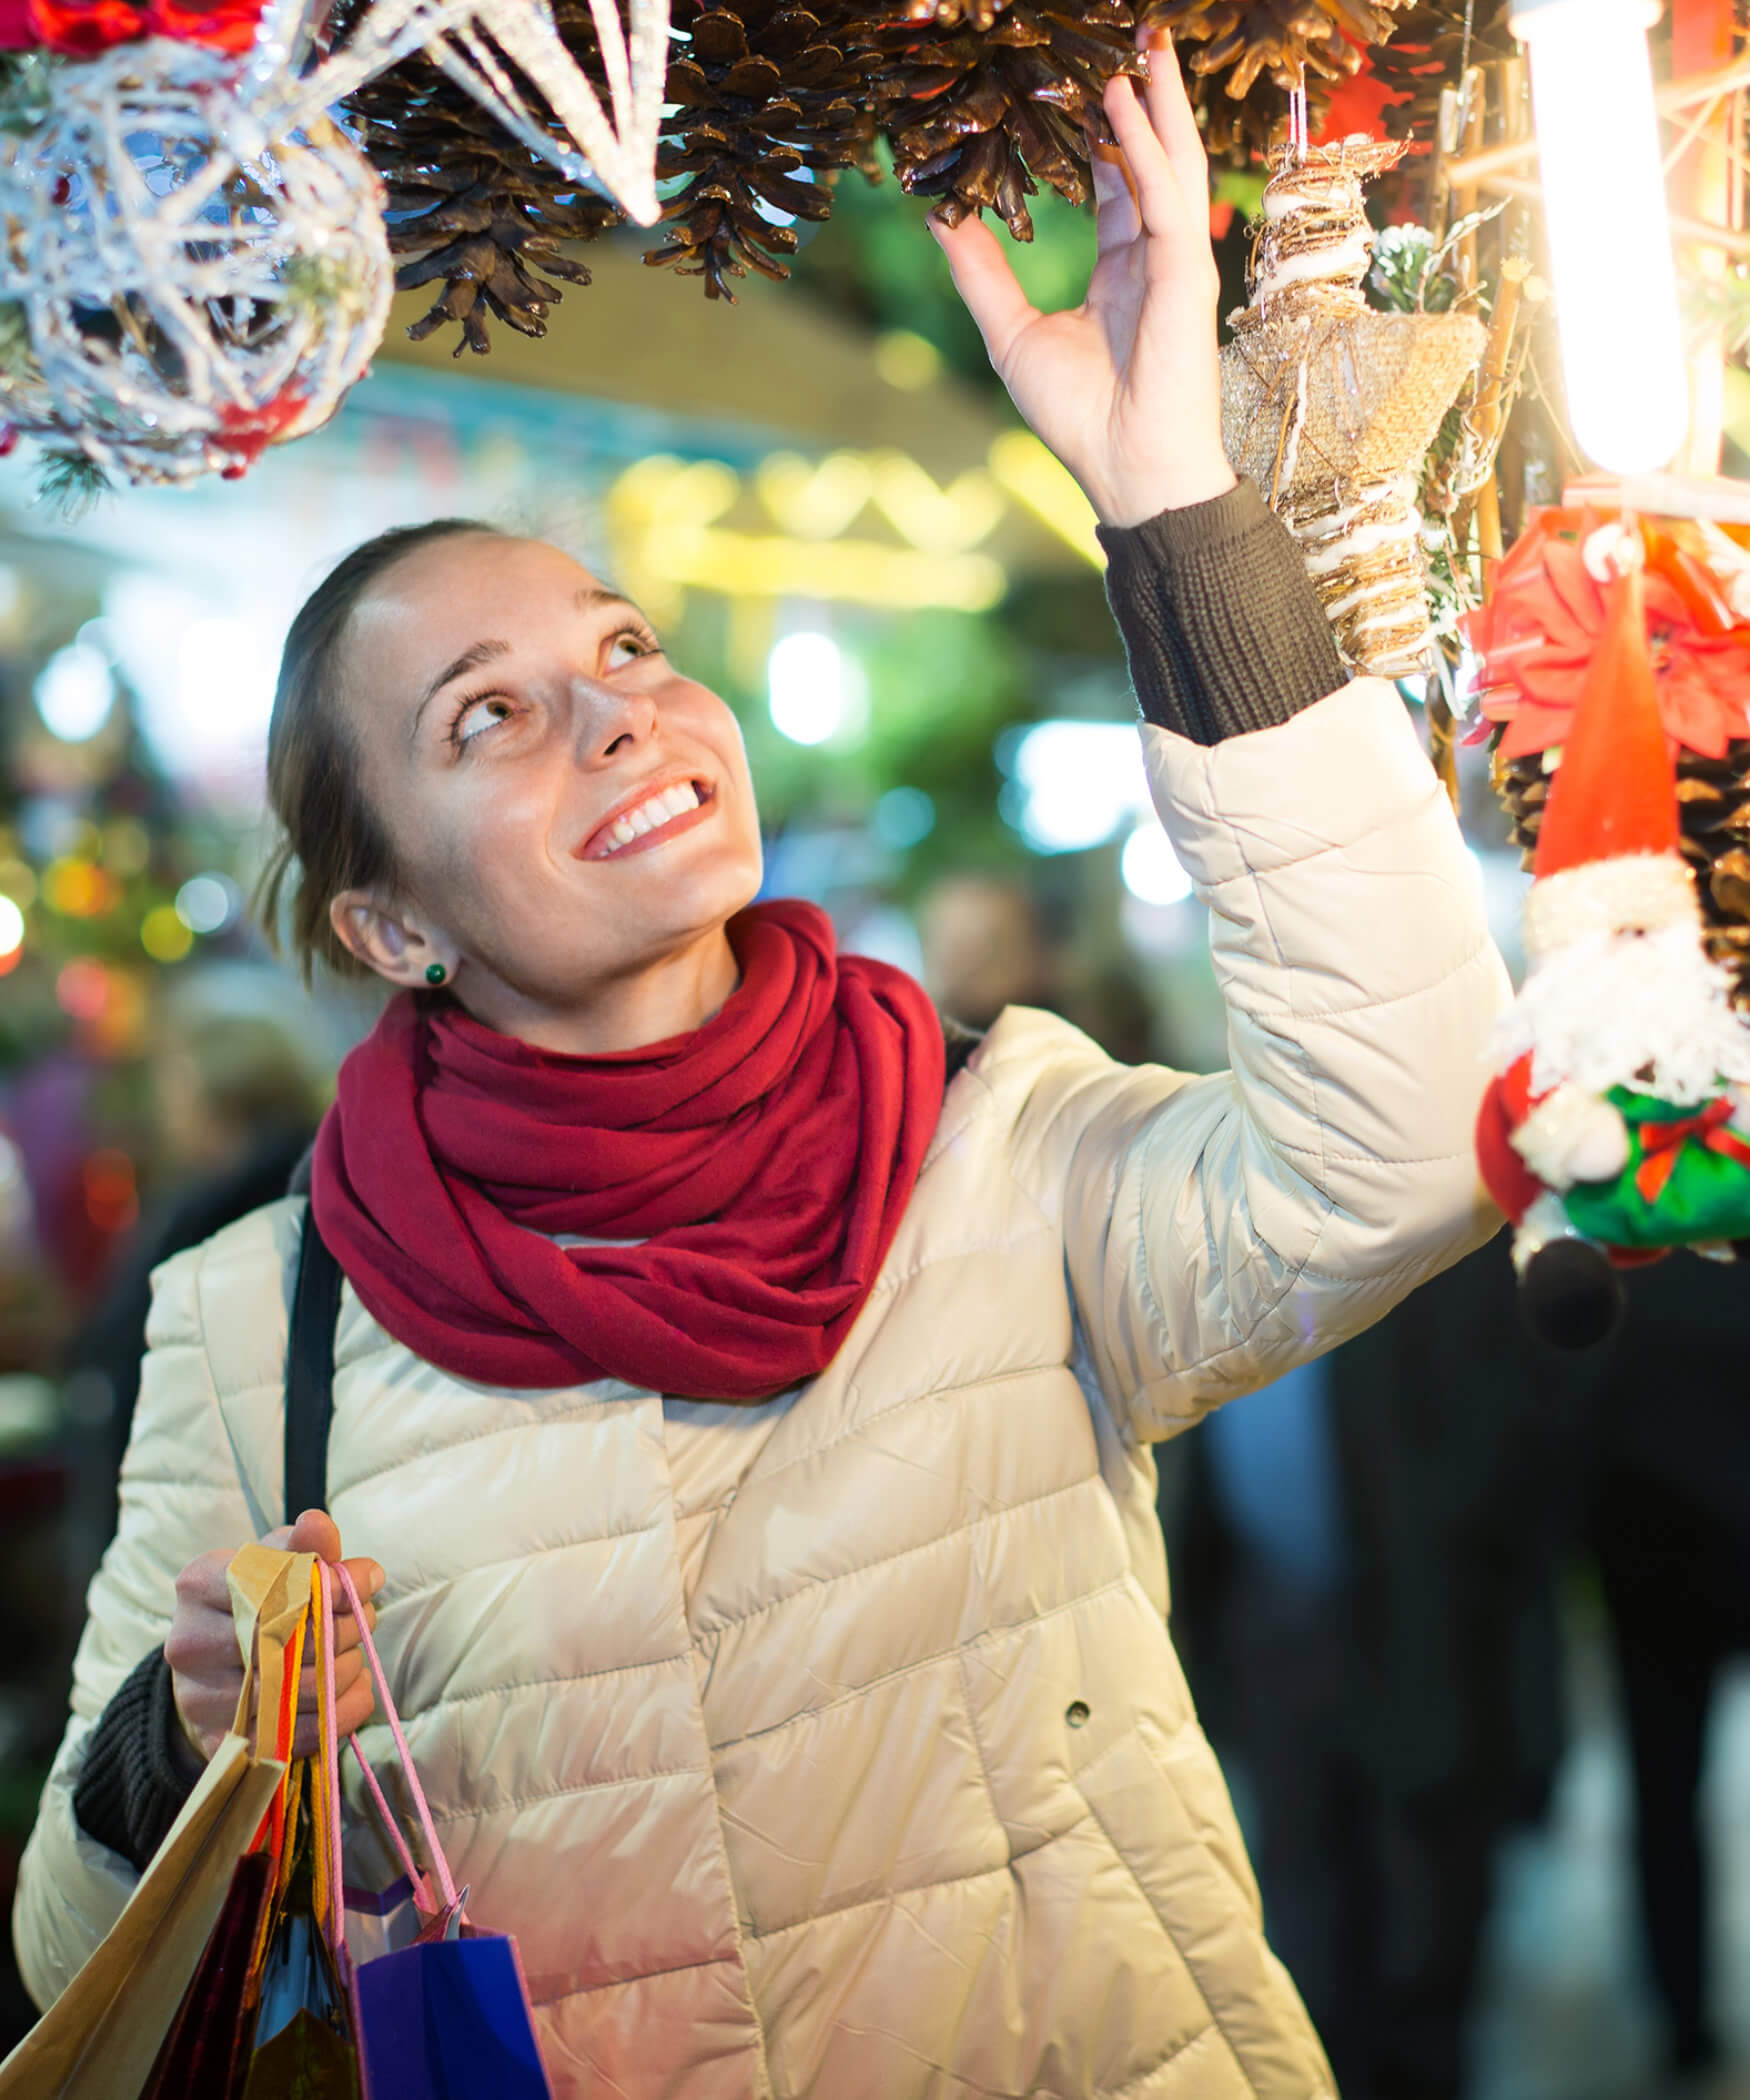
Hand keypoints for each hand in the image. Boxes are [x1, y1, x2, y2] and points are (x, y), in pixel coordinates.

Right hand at [166, 1508, 382, 1762]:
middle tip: (366, 1620)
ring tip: (355, 1656)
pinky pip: (297, 1737)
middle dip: (344, 1629)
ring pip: (297, 1691)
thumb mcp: (278, 1564)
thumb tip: (320, 1526)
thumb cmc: (257, 1606)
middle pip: (286, 1639)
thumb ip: (306, 1546)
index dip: (328, 1586)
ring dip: (345, 1671)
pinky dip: (340, 1714)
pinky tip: (351, 1693)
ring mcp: (198, 1699)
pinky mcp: (220, 1744)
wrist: (215, 1673)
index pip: (271, 1582)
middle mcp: (188, 1642)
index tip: (363, 1585)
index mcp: (198, 1584)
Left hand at [931, 29, 1235, 528]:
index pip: (1114, 180)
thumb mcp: (1011, 334)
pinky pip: (1167, 195)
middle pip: (1150, 156)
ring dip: (1155, 99)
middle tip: (1125, 33)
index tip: (1071, 79)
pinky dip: (1146, 147)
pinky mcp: (1186, 272)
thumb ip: (980, 272)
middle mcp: (1154, 255)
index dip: (1096, 129)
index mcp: (1121, 268)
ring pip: (1170, 161)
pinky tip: (1122, 101)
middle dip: (1140, 94)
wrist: (1127, 472)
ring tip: (1139, 41)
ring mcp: (1176, 259)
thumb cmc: (1079, 418)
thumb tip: (937, 216)